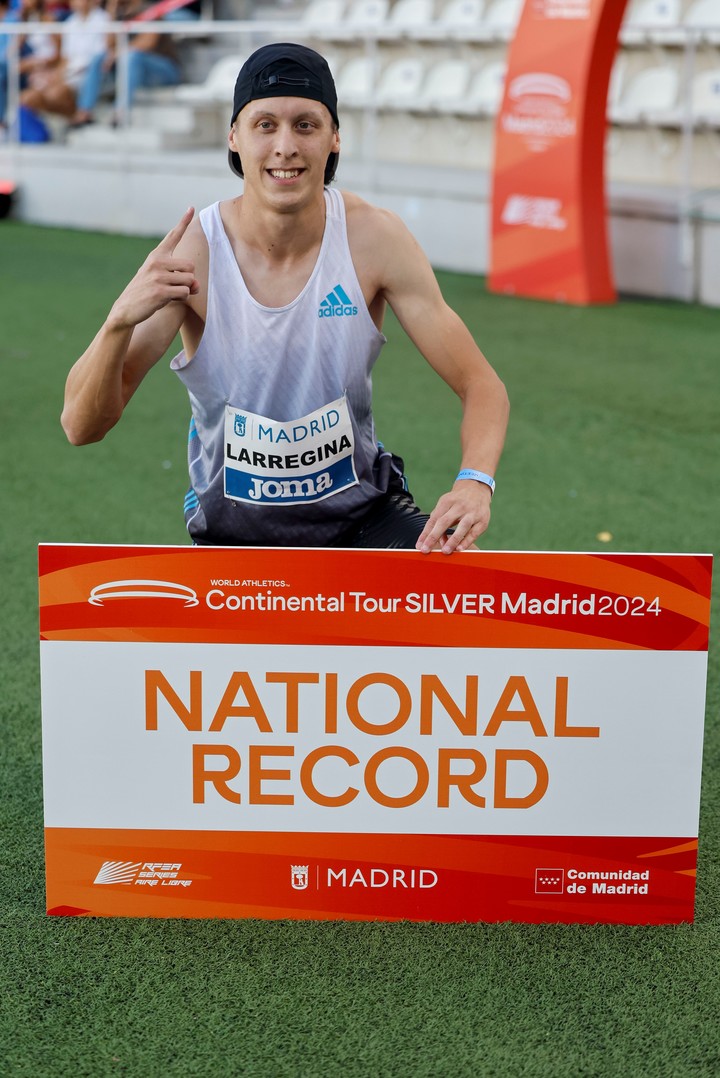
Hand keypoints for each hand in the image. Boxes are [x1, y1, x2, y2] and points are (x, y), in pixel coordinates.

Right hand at [107, 208, 198, 329]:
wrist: (126, 309)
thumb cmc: (147, 292)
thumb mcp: (161, 280)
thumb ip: (181, 278)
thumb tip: (196, 285)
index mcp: (157, 255)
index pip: (173, 236)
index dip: (183, 222)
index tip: (192, 208)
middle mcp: (157, 262)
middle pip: (191, 266)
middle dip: (189, 279)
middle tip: (177, 287)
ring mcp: (158, 276)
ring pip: (189, 281)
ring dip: (185, 290)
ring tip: (170, 294)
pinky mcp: (160, 291)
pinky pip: (185, 293)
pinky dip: (182, 299)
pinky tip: (167, 300)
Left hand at [416, 480, 491, 554]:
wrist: (477, 489)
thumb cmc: (457, 501)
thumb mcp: (445, 505)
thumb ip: (439, 521)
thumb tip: (438, 541)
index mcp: (447, 501)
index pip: (434, 519)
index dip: (425, 534)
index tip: (419, 546)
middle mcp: (459, 506)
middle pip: (444, 521)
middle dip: (434, 536)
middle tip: (426, 549)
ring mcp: (472, 513)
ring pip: (462, 527)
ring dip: (452, 540)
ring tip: (445, 551)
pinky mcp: (482, 521)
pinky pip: (474, 533)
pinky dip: (466, 541)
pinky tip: (459, 549)